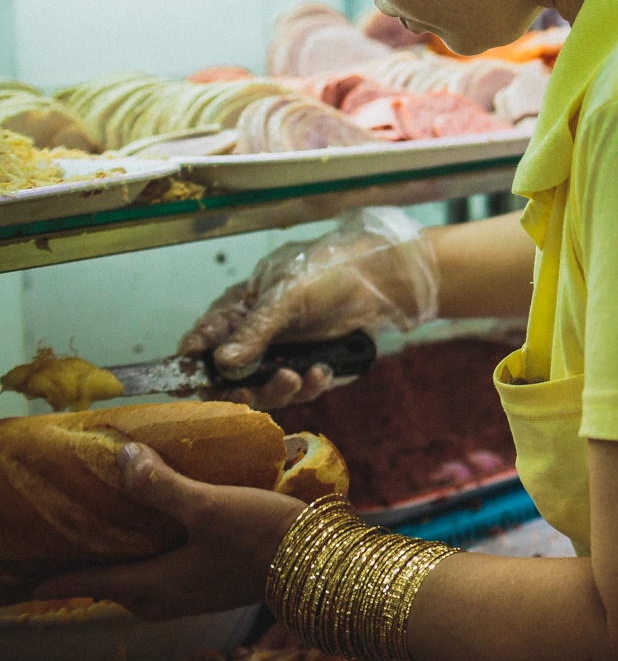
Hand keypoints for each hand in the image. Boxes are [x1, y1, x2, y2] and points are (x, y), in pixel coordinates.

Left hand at [34, 444, 303, 618]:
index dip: (53, 578)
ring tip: (108, 534)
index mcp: (154, 585)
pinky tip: (161, 532)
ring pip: (140, 581)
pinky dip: (150, 556)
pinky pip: (165, 574)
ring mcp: (192, 593)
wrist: (321, 561)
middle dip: (86, 568)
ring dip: (122, 561)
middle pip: (111, 586)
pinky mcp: (214, 582)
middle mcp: (166, 597)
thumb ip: (161, 485)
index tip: (27, 577)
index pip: (87, 582)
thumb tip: (121, 457)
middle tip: (65, 544)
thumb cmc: (263, 537)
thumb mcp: (210, 506)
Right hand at [181, 208, 437, 409]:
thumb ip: (254, 330)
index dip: (192, 368)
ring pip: (264, 389)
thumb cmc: (330, 269)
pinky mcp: (309, 363)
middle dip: (242, 389)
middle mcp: (254, 335)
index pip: (201, 345)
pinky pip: (299, 388)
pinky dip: (308, 385)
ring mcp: (282, 352)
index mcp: (237, 310)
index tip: (191, 387)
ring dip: (278, 390)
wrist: (383, 276)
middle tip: (256, 391)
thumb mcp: (287, 295)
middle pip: (228, 379)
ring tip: (298, 377)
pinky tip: (322, 372)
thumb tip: (221, 363)